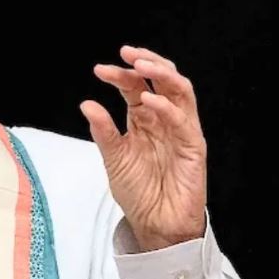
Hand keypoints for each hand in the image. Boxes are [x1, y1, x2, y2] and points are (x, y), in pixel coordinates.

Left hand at [80, 45, 206, 250]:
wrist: (155, 225)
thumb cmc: (138, 193)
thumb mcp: (114, 158)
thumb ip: (103, 132)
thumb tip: (86, 104)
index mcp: (144, 120)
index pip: (135, 87)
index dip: (120, 75)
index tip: (100, 70)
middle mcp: (164, 120)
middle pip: (162, 80)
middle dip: (146, 62)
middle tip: (126, 53)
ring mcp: (180, 131)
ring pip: (180, 91)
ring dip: (161, 74)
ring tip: (139, 66)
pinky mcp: (193, 147)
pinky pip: (184, 121)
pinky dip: (166, 107)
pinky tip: (147, 100)